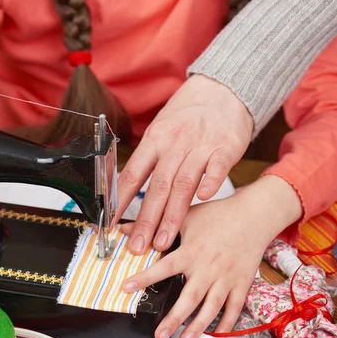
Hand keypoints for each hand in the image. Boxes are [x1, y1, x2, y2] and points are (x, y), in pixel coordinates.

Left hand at [116, 74, 252, 254]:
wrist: (222, 91)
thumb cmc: (187, 117)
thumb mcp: (161, 132)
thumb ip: (148, 161)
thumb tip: (123, 191)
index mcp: (154, 141)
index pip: (132, 176)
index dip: (120, 203)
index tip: (111, 226)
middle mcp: (174, 144)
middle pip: (156, 187)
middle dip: (146, 221)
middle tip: (138, 246)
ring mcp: (200, 146)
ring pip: (183, 184)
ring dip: (172, 216)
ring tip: (163, 241)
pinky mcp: (225, 148)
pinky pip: (216, 168)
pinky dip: (210, 183)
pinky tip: (202, 199)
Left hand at [122, 175, 302, 337]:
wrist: (254, 215)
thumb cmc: (218, 215)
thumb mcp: (185, 215)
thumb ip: (156, 225)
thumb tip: (125, 229)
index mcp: (192, 251)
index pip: (164, 267)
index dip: (145, 278)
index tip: (127, 288)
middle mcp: (208, 267)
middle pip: (189, 297)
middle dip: (174, 318)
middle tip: (160, 335)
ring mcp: (226, 277)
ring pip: (212, 306)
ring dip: (199, 325)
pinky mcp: (241, 283)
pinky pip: (234, 307)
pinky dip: (227, 322)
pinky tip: (216, 333)